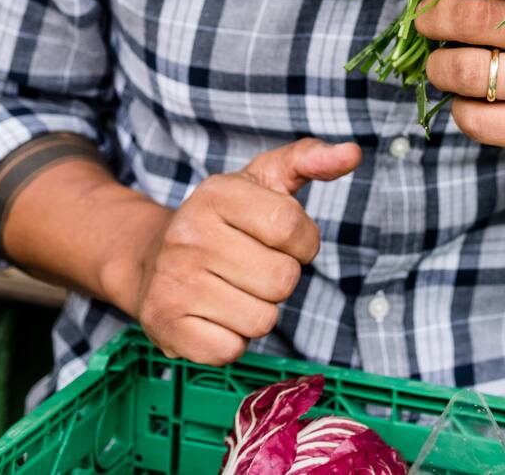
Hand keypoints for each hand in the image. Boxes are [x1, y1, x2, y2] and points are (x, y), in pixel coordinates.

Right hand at [127, 138, 360, 365]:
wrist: (151, 257)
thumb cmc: (225, 219)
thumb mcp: (265, 180)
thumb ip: (311, 160)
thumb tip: (353, 153)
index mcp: (217, 192)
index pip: (292, 226)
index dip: (302, 241)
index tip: (283, 239)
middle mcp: (189, 234)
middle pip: (281, 279)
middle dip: (280, 278)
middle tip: (253, 267)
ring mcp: (173, 280)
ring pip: (261, 319)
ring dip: (258, 311)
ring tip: (233, 289)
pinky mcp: (164, 324)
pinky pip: (231, 350)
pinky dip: (232, 340)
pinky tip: (214, 315)